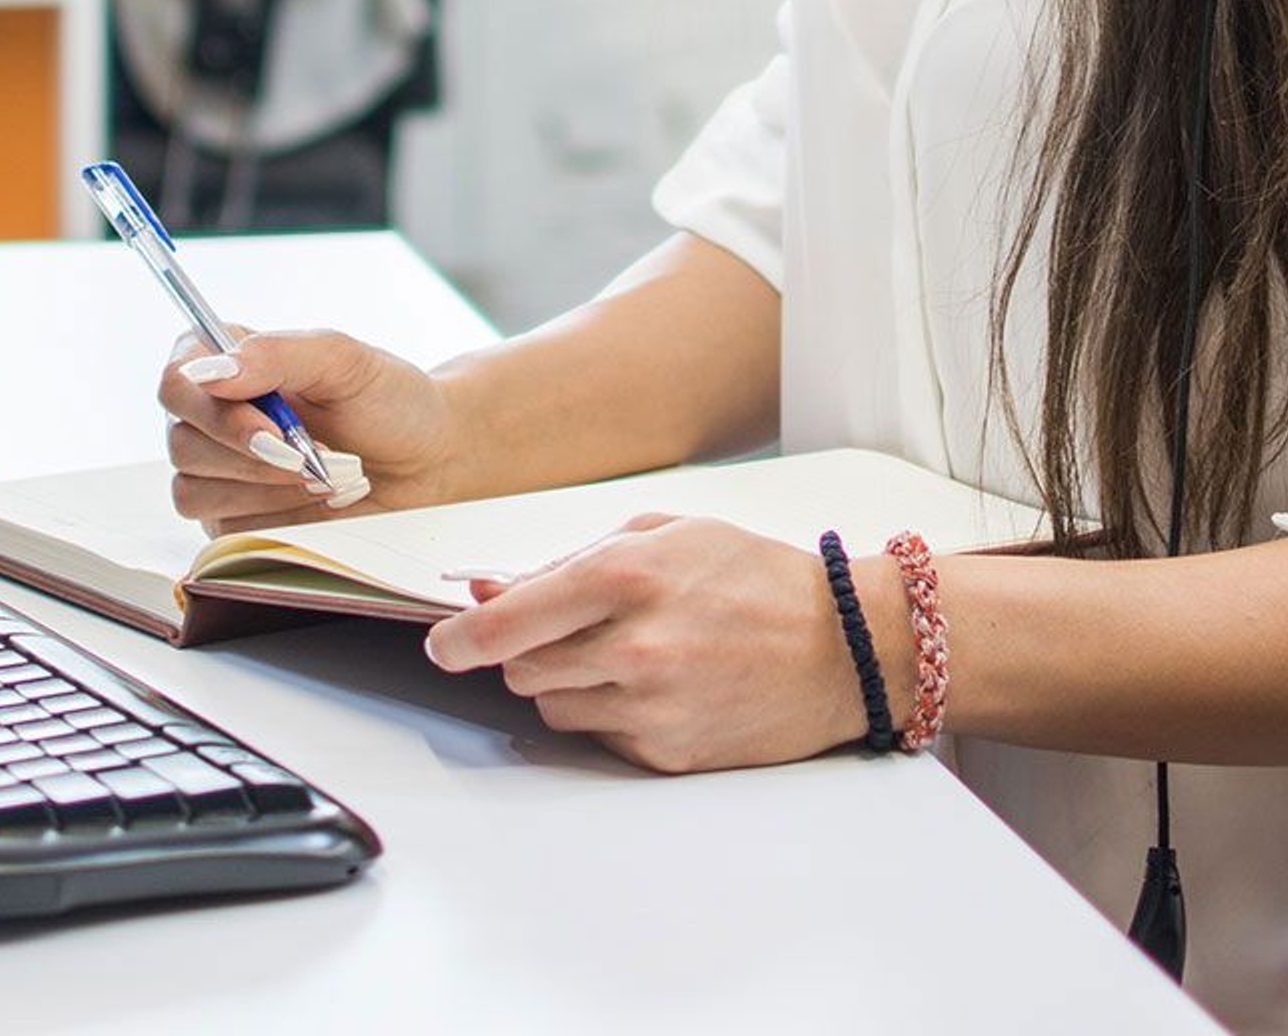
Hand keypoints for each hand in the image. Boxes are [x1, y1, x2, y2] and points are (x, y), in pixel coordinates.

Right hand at [154, 326, 466, 531]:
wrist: (427, 464)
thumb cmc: (389, 402)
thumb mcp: (344, 360)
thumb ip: (276, 354)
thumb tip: (209, 371)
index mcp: (229, 365)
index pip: (176, 378)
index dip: (209, 407)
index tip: (270, 422)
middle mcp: (213, 418)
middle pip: (181, 442)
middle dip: (250, 454)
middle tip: (309, 453)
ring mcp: (220, 474)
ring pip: (193, 491)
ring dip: (264, 486)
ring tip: (322, 475)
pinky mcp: (235, 521)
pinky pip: (222, 529)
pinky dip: (272, 516)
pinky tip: (315, 500)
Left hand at [424, 515, 872, 773]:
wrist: (843, 646)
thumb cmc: (754, 578)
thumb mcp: (666, 534)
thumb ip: (570, 560)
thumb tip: (488, 588)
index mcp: (628, 576)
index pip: (510, 619)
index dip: (461, 636)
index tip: (444, 643)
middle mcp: (635, 646)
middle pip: (520, 668)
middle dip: (525, 651)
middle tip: (566, 633)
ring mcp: (652, 706)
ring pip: (552, 707)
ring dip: (566, 683)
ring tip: (625, 656)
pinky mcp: (668, 753)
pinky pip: (599, 738)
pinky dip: (609, 715)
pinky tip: (657, 687)